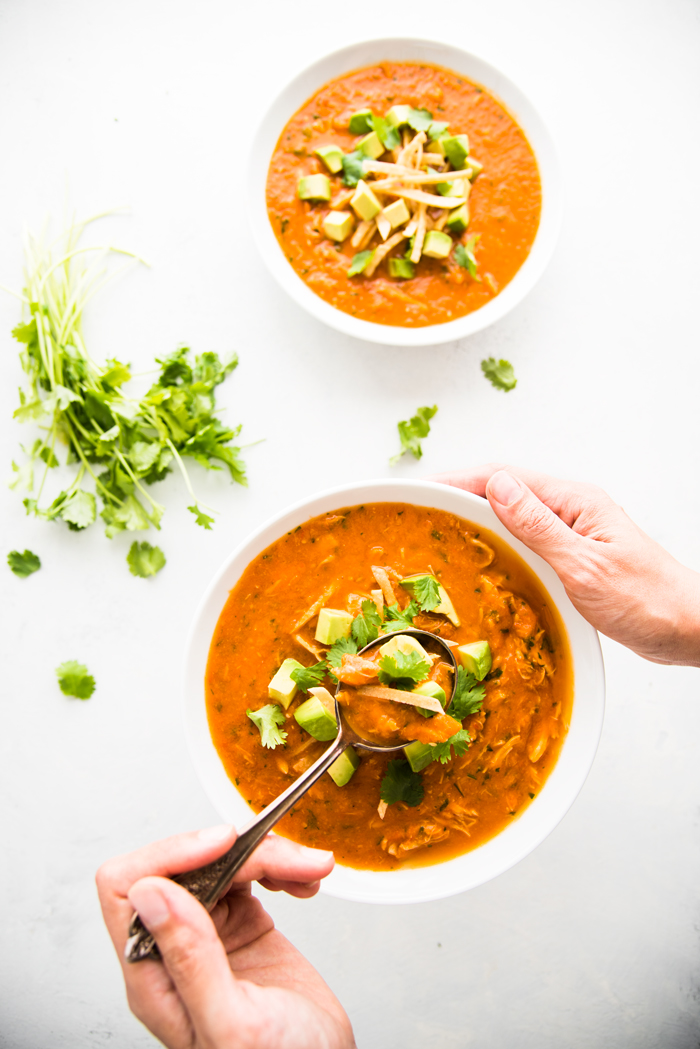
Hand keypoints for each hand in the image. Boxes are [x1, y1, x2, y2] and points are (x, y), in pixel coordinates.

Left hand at [97, 826, 354, 1048]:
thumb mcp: (234, 1022)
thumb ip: (191, 958)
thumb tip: (149, 893)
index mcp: (152, 975)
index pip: (126, 887)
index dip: (169, 855)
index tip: (222, 845)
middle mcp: (172, 949)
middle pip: (184, 866)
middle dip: (238, 851)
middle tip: (285, 859)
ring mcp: (207, 935)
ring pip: (222, 863)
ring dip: (269, 855)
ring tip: (308, 870)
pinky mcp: (242, 925)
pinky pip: (251, 873)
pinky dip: (281, 867)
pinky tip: (304, 882)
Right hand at [433, 464, 699, 666]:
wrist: (687, 627)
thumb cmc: (647, 599)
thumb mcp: (584, 564)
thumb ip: (538, 525)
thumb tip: (496, 486)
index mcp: (573, 501)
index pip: (504, 477)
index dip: (459, 479)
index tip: (423, 488)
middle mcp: (570, 509)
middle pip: (503, 490)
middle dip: (459, 494)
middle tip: (419, 510)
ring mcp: (570, 532)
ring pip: (511, 514)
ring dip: (475, 517)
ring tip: (438, 529)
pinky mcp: (571, 555)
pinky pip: (524, 538)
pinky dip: (496, 541)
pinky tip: (480, 557)